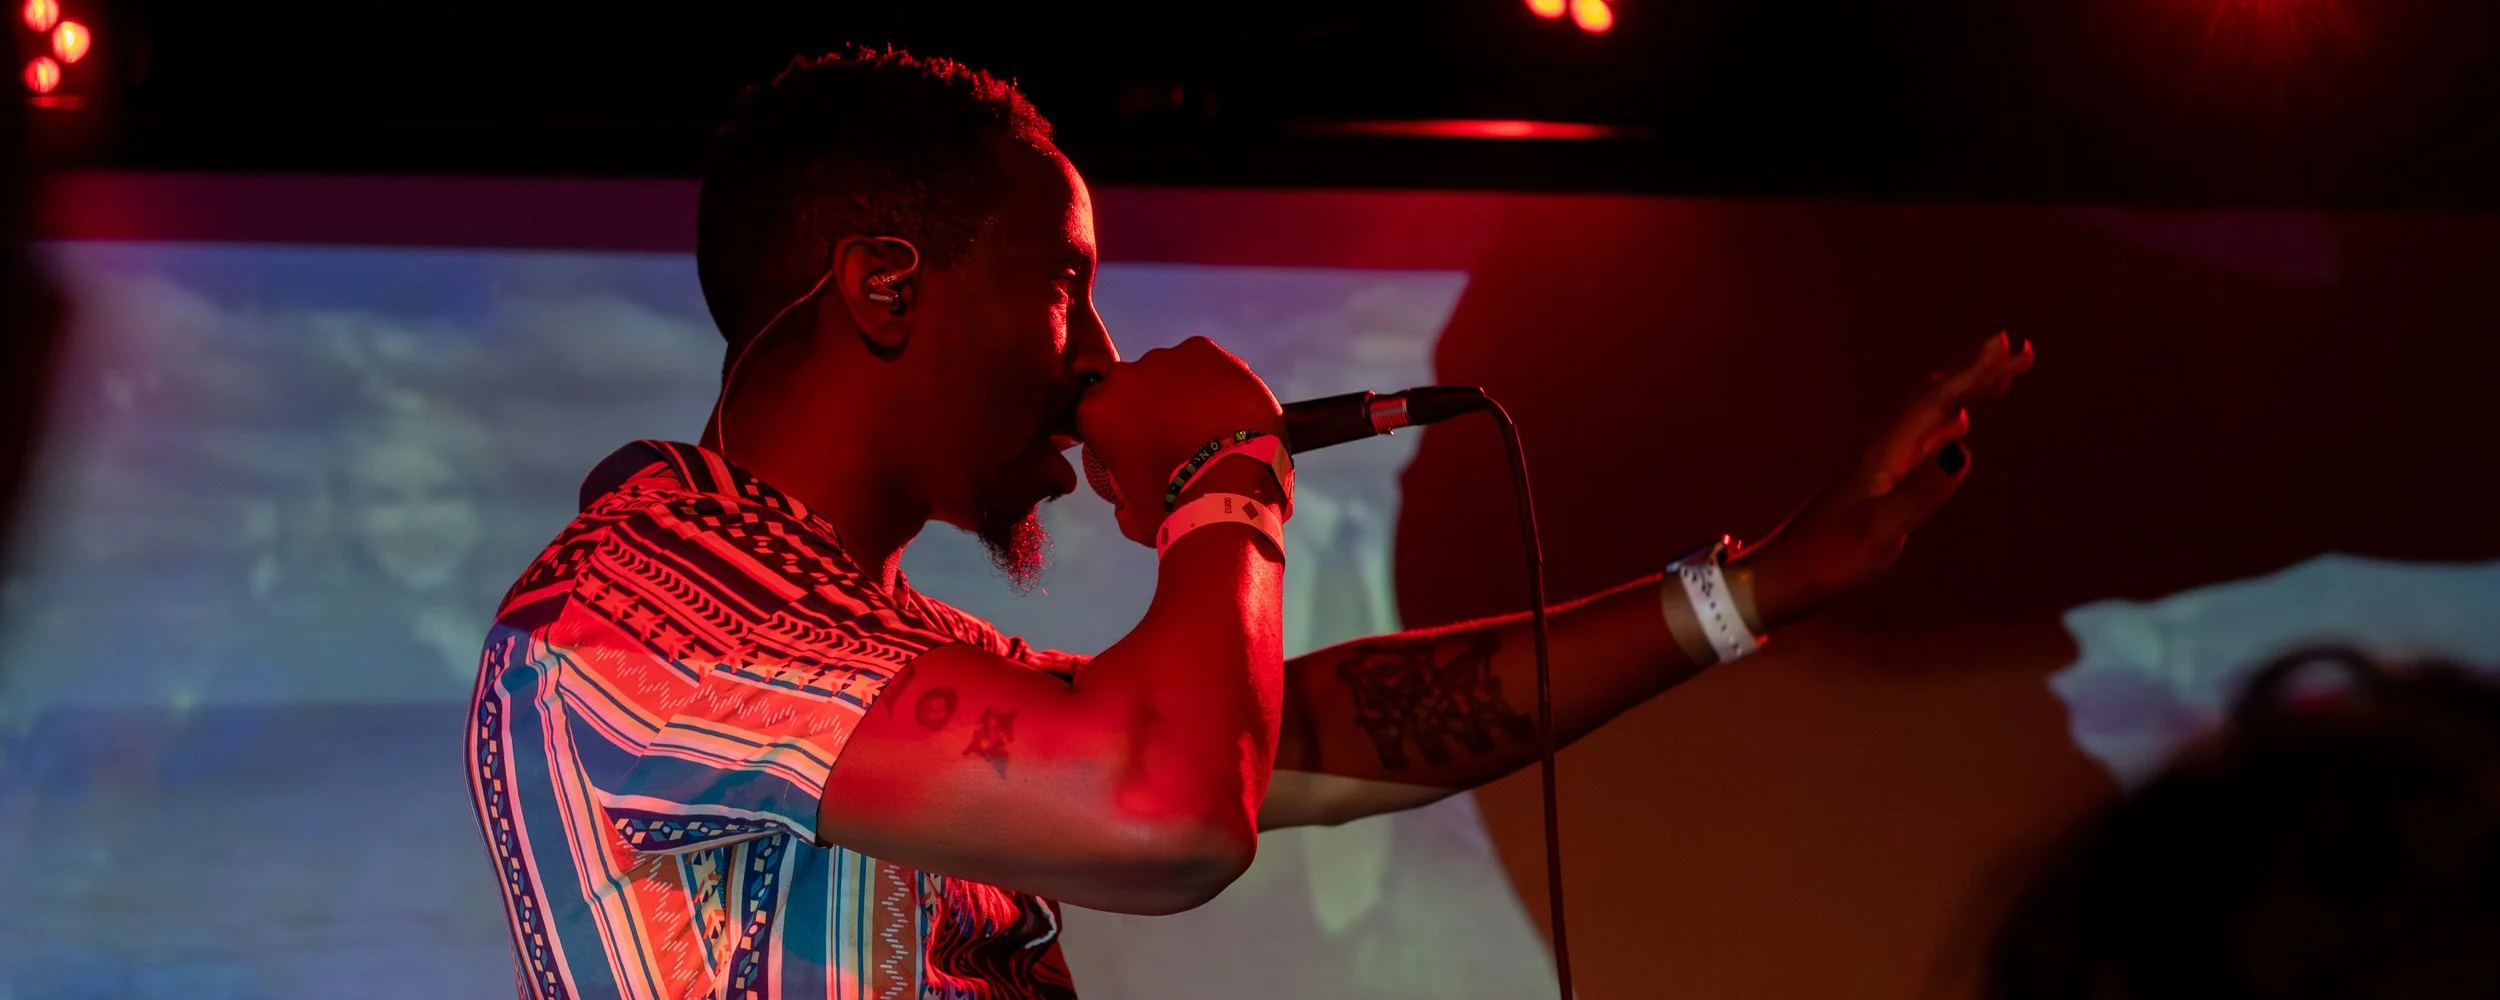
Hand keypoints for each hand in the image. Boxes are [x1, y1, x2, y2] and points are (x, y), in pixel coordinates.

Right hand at [1076, 336, 1286, 544]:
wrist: (1231, 489)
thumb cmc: (1176, 509)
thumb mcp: (1132, 516)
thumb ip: (1119, 498)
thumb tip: (1123, 498)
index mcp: (1096, 411)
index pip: (1100, 411)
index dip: (1121, 427)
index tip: (1142, 446)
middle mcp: (1123, 376)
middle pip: (1134, 387)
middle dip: (1152, 406)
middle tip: (1180, 436)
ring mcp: (1164, 358)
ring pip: (1170, 372)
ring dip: (1183, 392)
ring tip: (1210, 424)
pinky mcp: (1202, 349)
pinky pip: (1205, 362)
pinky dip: (1214, 380)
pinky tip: (1227, 408)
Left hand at [1736, 332, 2033, 628]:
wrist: (1783, 576)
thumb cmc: (1828, 558)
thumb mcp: (1880, 530)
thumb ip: (1921, 491)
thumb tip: (1964, 449)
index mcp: (1883, 452)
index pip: (1934, 400)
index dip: (1973, 371)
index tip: (2007, 344)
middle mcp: (1881, 448)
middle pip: (1934, 396)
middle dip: (1977, 371)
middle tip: (2021, 351)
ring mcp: (1879, 463)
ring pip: (1930, 414)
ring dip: (1966, 392)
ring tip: (2001, 376)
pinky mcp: (1877, 481)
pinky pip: (1920, 439)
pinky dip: (1946, 424)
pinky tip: (1960, 424)